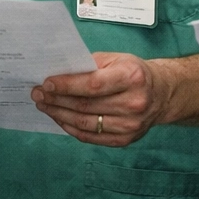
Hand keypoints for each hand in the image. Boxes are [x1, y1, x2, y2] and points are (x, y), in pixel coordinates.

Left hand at [32, 51, 169, 146]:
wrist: (161, 94)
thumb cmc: (134, 72)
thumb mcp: (116, 59)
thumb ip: (90, 65)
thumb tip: (58, 73)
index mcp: (132, 77)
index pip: (93, 85)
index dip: (67, 85)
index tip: (46, 83)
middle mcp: (134, 103)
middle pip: (86, 105)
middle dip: (56, 100)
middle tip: (37, 93)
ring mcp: (130, 125)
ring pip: (85, 124)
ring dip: (59, 114)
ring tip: (44, 105)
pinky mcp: (125, 139)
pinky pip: (90, 137)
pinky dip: (70, 128)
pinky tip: (59, 117)